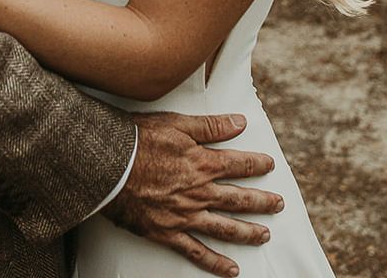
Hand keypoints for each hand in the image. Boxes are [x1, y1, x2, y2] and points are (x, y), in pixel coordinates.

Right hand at [101, 112, 282, 277]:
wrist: (107, 164)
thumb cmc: (138, 139)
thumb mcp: (176, 123)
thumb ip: (210, 126)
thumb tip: (240, 122)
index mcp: (202, 163)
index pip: (239, 165)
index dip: (257, 165)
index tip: (270, 165)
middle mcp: (199, 192)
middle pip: (238, 199)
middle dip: (262, 202)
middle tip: (279, 204)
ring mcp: (185, 216)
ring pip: (225, 228)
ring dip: (247, 232)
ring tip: (264, 235)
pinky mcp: (168, 232)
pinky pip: (196, 252)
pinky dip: (216, 263)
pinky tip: (231, 270)